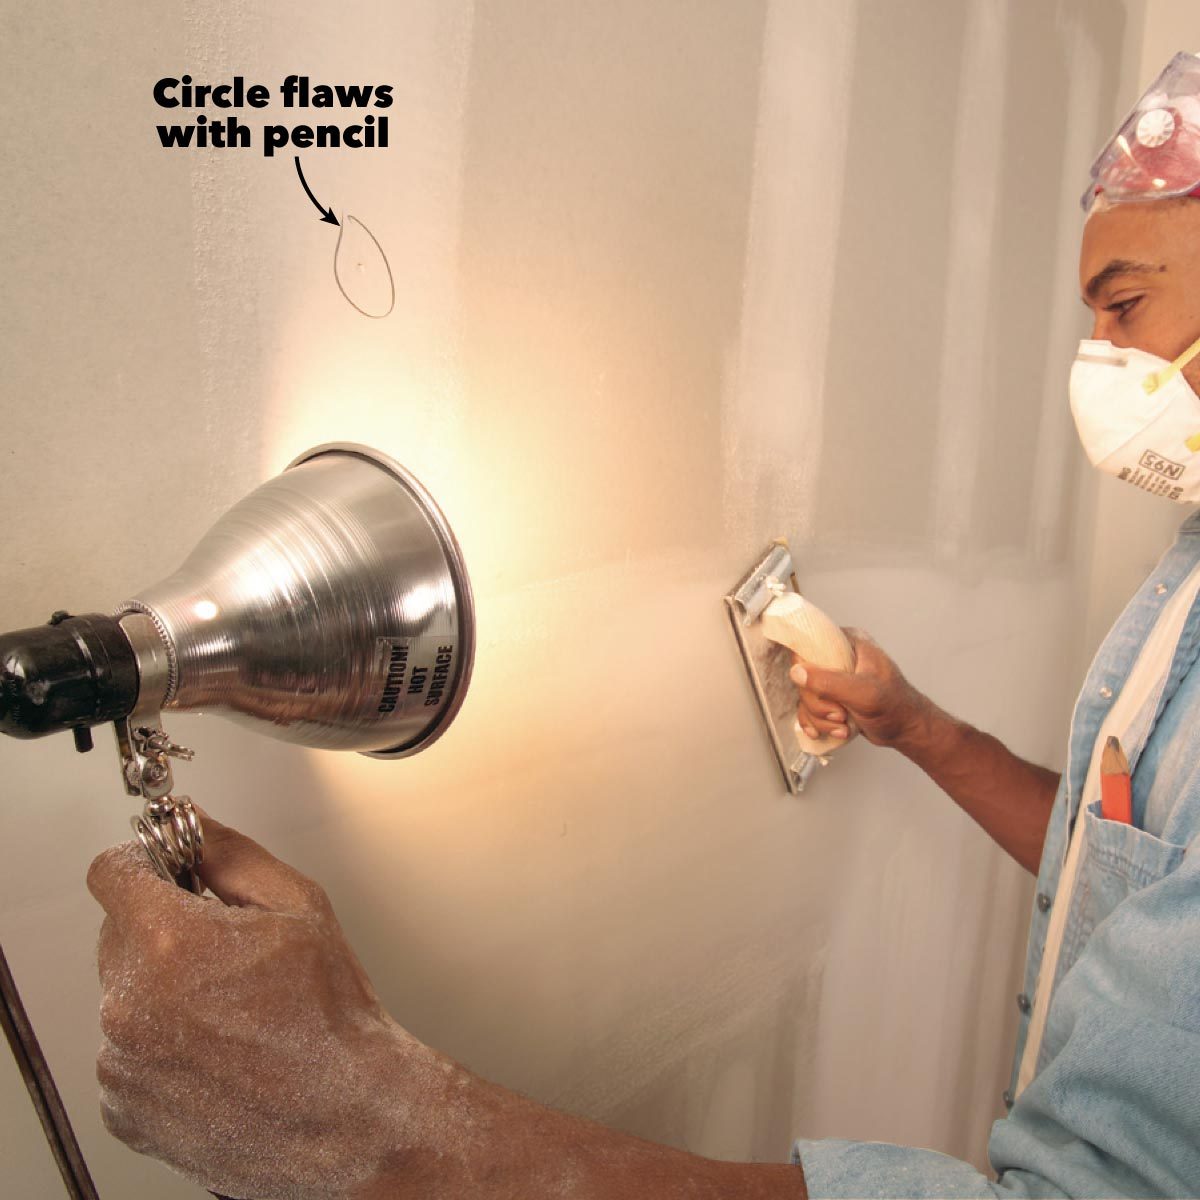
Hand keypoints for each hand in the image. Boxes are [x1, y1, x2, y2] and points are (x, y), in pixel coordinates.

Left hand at [88, 816, 434, 1199]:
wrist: (345, 1119)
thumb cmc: (331, 1019)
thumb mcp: (300, 908)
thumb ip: (233, 856)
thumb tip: (195, 826)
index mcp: (170, 941)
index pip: (113, 871)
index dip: (149, 864)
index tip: (172, 874)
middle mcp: (131, 1000)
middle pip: (119, 931)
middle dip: (163, 926)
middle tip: (225, 947)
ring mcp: (122, 1060)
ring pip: (125, 991)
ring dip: (162, 987)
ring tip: (231, 1008)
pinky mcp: (123, 1105)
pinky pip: (126, 1049)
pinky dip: (160, 1042)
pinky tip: (218, 1047)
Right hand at [790, 628, 930, 751]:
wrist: (907, 729)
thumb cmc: (894, 706)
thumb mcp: (863, 692)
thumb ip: (829, 682)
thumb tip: (796, 672)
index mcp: (848, 643)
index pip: (810, 646)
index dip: (808, 670)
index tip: (821, 691)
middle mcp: (839, 657)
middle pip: (805, 677)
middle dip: (818, 703)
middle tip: (839, 714)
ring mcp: (834, 678)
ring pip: (807, 696)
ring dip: (820, 717)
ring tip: (842, 726)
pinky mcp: (832, 697)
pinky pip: (810, 708)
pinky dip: (817, 723)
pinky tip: (832, 731)